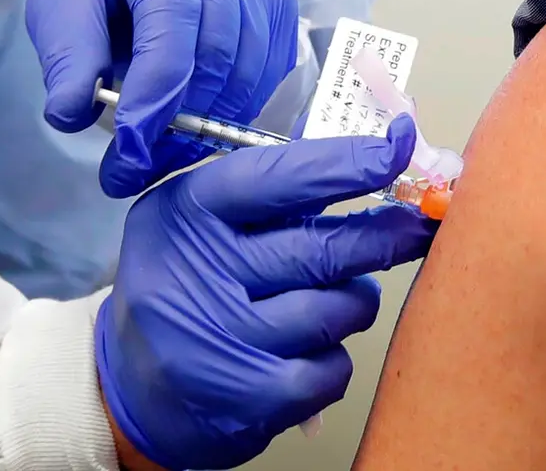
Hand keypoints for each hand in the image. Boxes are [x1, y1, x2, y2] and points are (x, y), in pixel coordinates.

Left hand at [26, 0, 297, 197]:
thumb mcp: (60, 2)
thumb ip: (67, 55)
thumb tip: (70, 114)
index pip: (170, 10)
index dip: (156, 84)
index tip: (130, 144)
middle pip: (218, 43)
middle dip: (180, 119)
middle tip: (137, 168)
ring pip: (250, 64)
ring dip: (209, 124)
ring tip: (162, 157)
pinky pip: (269, 69)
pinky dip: (236, 109)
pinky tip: (199, 129)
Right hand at [95, 115, 434, 470]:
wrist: (128, 387)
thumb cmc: (182, 287)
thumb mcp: (198, 224)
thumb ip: (270, 199)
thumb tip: (373, 168)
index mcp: (185, 213)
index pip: (279, 179)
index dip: (346, 164)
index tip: (395, 149)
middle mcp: (197, 272)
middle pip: (322, 249)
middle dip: (384, 237)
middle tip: (418, 228)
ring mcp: (223, 339)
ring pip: (338, 309)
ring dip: (353, 303)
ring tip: (330, 302)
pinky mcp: (249, 397)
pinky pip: (333, 367)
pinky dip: (334, 359)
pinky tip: (305, 353)